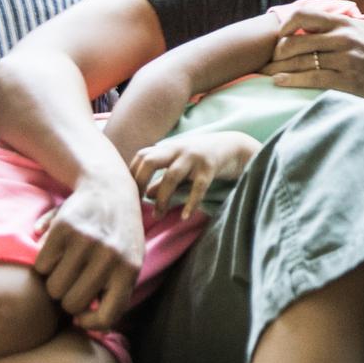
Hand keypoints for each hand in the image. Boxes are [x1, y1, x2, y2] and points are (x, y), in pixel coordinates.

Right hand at [32, 175, 145, 331]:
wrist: (110, 189)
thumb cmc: (119, 235)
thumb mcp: (130, 262)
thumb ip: (116, 294)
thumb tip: (85, 326)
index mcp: (129, 269)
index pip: (106, 319)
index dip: (89, 324)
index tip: (83, 316)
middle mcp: (110, 255)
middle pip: (71, 304)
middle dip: (67, 298)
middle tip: (73, 282)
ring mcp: (87, 241)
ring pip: (53, 287)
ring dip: (54, 281)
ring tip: (67, 266)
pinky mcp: (64, 228)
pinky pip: (41, 265)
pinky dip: (44, 263)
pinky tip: (58, 251)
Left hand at [130, 131, 261, 219]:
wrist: (235, 146)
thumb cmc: (203, 158)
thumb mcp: (181, 166)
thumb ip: (163, 179)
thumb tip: (145, 194)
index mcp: (168, 148)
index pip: (142, 157)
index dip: (131, 174)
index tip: (128, 194)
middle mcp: (178, 149)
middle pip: (150, 161)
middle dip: (139, 182)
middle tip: (135, 203)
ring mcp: (194, 157)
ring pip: (171, 176)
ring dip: (162, 198)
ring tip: (158, 216)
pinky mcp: (210, 166)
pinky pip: (198, 186)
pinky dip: (190, 202)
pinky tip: (184, 216)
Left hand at [260, 4, 363, 107]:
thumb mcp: (362, 31)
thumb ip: (338, 26)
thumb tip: (309, 23)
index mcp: (345, 22)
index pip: (305, 14)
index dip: (285, 24)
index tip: (279, 35)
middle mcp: (343, 37)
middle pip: (296, 40)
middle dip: (277, 51)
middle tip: (269, 60)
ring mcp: (345, 58)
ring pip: (300, 60)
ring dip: (278, 68)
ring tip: (267, 73)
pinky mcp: (346, 79)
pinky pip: (311, 78)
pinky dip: (291, 80)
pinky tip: (280, 82)